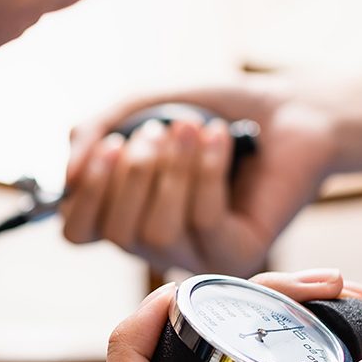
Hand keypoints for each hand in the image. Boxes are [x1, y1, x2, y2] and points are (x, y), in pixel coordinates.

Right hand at [61, 79, 336, 276]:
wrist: (291, 110)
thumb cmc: (213, 111)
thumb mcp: (139, 106)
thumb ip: (92, 132)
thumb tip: (69, 175)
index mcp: (126, 213)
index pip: (78, 231)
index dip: (85, 193)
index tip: (110, 144)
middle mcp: (157, 243)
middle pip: (117, 233)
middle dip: (132, 175)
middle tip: (158, 130)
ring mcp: (197, 254)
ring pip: (158, 232)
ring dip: (172, 170)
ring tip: (192, 128)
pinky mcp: (239, 255)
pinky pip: (204, 222)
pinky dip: (207, 172)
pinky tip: (220, 138)